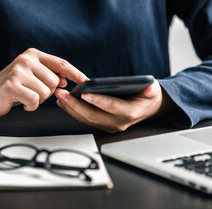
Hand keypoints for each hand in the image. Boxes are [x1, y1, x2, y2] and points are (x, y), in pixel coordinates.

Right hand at [0, 48, 87, 116]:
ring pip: (45, 92)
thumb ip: (49, 75)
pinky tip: (21, 102)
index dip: (75, 73)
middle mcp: (26, 59)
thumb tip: (65, 81)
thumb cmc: (13, 86)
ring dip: (38, 100)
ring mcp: (18, 71)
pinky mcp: (12, 85)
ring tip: (25, 96)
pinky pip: (34, 100)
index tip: (86, 82)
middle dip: (47, 92)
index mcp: (33, 54)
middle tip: (32, 92)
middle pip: (54, 82)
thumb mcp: (32, 75)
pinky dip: (30, 106)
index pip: (60, 63)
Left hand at [55, 80, 172, 132]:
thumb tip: (150, 86)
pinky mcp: (102, 125)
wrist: (148, 109)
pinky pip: (85, 120)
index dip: (97, 100)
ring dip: (70, 108)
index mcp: (129, 113)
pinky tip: (64, 102)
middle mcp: (118, 123)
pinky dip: (73, 111)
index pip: (111, 107)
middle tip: (63, 93)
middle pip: (92, 115)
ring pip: (85, 119)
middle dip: (75, 104)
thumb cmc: (147, 97)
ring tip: (60, 96)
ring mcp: (109, 126)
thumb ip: (150, 88)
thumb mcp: (152, 90)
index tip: (84, 93)